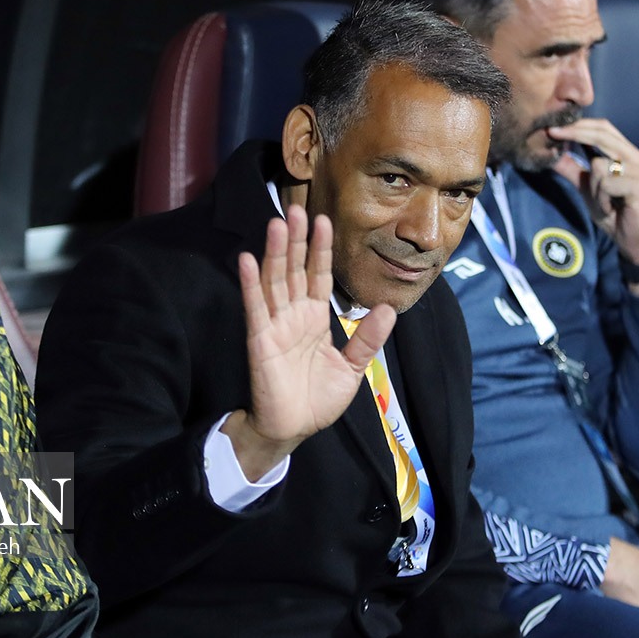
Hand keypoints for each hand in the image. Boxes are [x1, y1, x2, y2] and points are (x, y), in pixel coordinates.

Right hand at [222, 205, 395, 480]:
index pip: (318, 275)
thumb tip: (390, 310)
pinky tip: (248, 260)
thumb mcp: (352, 369)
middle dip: (295, 240)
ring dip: (274, 253)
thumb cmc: (318, 400)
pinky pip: (255, 308)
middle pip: (294, 270)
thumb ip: (367, 339)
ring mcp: (275, 325)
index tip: (323, 220)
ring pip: (275, 281)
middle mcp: (294, 315)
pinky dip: (251, 284)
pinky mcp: (260, 340)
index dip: (320, 249)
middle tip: (295, 208)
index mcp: (316, 318)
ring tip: (276, 224)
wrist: (293, 429)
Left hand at [548, 119, 638, 296]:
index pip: (603, 128)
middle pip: (602, 134)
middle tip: (553, 132)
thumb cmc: (614, 214)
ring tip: (603, 203)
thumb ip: (573, 170)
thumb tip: (551, 154)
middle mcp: (636, 158)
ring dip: (593, 188)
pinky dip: (602, 199)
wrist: (633, 242)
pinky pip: (607, 184)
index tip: (553, 127)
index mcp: (626, 154)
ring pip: (599, 164)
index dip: (579, 125)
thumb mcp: (587, 189)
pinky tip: (611, 209)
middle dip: (575, 133)